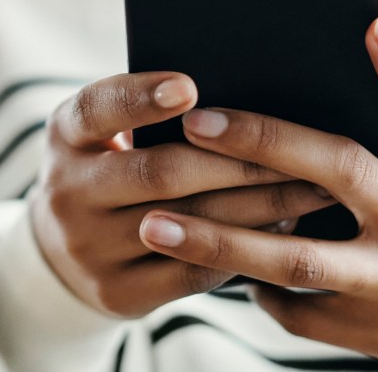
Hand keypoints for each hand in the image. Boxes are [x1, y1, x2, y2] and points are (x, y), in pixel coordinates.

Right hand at [30, 72, 335, 317]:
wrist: (65, 251)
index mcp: (67, 135)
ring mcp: (88, 246)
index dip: (142, 98)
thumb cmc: (113, 170)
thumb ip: (152, 114)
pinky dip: (244, 246)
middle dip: (240, 161)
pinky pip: (193, 270)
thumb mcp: (107, 134)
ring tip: (312, 187)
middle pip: (161, 172)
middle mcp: (67, 190)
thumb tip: (244, 105)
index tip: (190, 87)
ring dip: (259, 205)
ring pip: (189, 223)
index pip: (98, 109)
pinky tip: (284, 227)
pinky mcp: (117, 291)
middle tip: (300, 151)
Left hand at [137, 17, 377, 370]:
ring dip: (222, 241)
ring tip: (159, 223)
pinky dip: (259, 292)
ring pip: (299, 260)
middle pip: (338, 174)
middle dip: (261, 146)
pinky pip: (301, 314)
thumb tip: (350, 66)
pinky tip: (230, 272)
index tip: (373, 25)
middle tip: (193, 125)